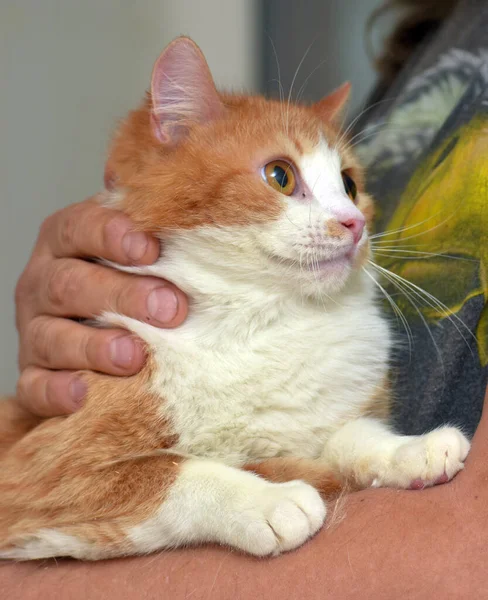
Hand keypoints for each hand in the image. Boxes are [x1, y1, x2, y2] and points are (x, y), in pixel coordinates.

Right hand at [14, 197, 187, 416]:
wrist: (91, 338)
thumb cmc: (130, 283)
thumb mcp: (145, 249)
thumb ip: (168, 221)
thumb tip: (236, 178)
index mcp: (68, 242)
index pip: (79, 226)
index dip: (111, 234)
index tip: (151, 248)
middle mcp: (44, 282)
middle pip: (70, 283)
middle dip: (120, 295)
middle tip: (171, 308)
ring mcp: (36, 331)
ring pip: (52, 336)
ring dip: (95, 346)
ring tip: (134, 356)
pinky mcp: (35, 375)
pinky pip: (36, 385)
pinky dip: (59, 390)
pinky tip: (85, 394)